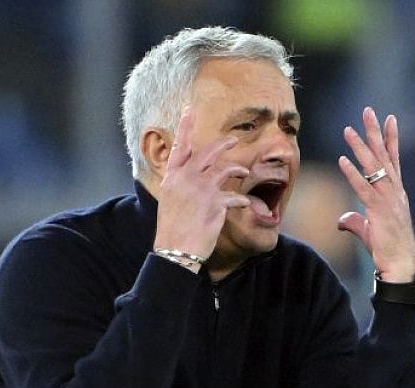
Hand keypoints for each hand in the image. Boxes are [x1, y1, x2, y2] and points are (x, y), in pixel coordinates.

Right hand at [154, 107, 250, 258]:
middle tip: (234, 139)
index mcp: (172, 177)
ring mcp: (201, 189)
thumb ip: (180, 184)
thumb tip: (188, 175)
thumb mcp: (169, 200)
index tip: (189, 109)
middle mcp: (186, 178)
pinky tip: (246, 204)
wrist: (175, 249)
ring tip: (245, 172)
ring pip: (226, 169)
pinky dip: (242, 200)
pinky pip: (235, 196)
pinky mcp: (215, 203)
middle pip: (208, 152)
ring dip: (239, 169)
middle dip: (223, 144)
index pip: (180, 146)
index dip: (185, 127)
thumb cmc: (172, 228)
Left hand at [336, 107, 414, 281]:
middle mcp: (394, 191)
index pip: (393, 159)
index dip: (390, 138)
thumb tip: (341, 219)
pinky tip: (342, 160)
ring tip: (348, 130)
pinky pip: (363, 188)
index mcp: (396, 192)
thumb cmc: (388, 248)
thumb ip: (355, 220)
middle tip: (368, 111)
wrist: (400, 264)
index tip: (389, 118)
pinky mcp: (379, 210)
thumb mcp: (369, 230)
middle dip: (375, 132)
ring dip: (360, 147)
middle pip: (384, 155)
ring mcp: (388, 199)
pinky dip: (352, 174)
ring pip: (373, 167)